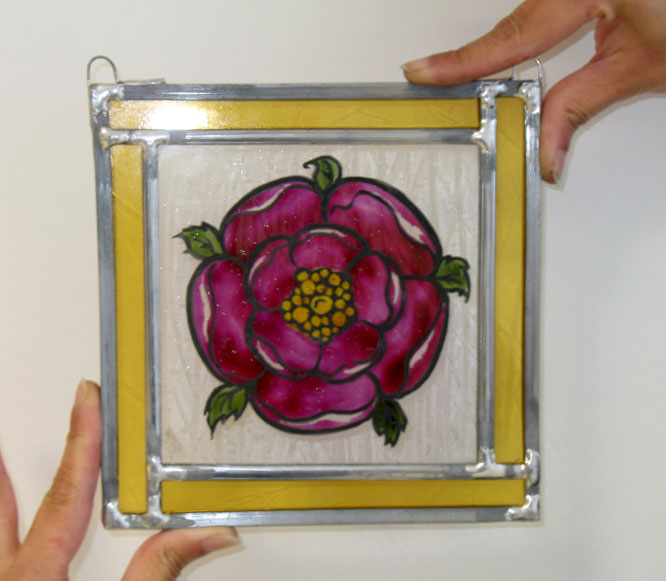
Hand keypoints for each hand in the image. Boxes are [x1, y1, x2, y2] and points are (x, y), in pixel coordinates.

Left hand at [0, 380, 238, 579]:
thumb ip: (158, 572)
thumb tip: (208, 533)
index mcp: (36, 579)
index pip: (67, 495)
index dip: (81, 441)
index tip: (86, 398)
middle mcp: (11, 580)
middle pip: (3, 508)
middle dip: (5, 464)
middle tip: (8, 426)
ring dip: (1, 492)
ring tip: (4, 461)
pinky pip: (2, 556)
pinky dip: (5, 528)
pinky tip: (11, 531)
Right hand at [401, 0, 665, 182]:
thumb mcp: (648, 66)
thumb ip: (582, 102)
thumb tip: (546, 150)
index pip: (516, 32)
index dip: (464, 59)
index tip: (422, 70)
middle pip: (524, 15)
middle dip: (489, 51)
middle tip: (436, 73)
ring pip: (540, 4)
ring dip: (520, 36)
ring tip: (476, 63)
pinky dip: (545, 17)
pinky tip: (526, 42)